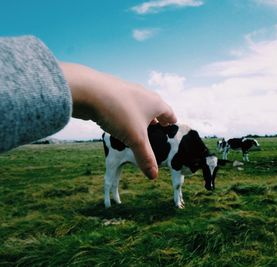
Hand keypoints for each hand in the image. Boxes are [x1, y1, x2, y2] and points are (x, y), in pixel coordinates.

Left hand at [59, 62, 176, 178]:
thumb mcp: (135, 139)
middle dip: (156, 118)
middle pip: (154, 107)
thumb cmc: (119, 112)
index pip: (169, 113)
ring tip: (138, 126)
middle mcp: (143, 94)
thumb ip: (145, 157)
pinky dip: (124, 113)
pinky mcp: (111, 91)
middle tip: (157, 128)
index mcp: (155, 103)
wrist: (88, 90)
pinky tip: (118, 121)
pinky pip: (123, 104)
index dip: (171, 121)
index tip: (172, 125)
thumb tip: (153, 175)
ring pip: (138, 104)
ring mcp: (127, 91)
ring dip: (139, 115)